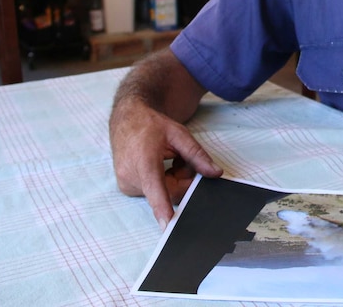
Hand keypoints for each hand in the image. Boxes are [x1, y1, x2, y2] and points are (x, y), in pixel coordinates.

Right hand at [110, 96, 222, 229]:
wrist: (127, 119)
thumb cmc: (151, 125)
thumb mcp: (179, 135)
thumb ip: (198, 156)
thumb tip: (215, 174)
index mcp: (144, 162)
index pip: (155, 189)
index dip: (163, 208)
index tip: (167, 224)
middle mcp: (132, 177)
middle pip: (170, 191)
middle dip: (183, 178)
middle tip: (180, 159)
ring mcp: (128, 186)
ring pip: (164, 193)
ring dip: (173, 179)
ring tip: (167, 158)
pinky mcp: (127, 189)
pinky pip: (155, 192)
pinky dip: (163, 181)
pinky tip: (160, 165)